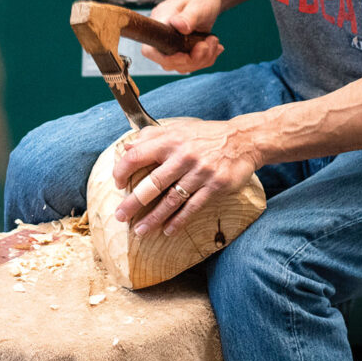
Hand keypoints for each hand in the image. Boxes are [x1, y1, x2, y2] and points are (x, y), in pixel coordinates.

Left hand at [112, 117, 260, 237]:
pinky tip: (168, 231)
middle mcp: (184, 156)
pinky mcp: (215, 186)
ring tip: (140, 230)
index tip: (117, 184)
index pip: (137, 156)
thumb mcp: (179, 129)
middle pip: (152, 183)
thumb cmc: (207, 136)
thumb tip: (127, 147)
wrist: (243, 140)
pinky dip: (179, 220)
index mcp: (170, 141)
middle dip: (133, 202)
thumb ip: (152, 137)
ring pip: (172, 199)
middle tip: (120, 216)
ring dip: (154, 217)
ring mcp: (200, 172)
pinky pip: (193, 207)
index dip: (123, 171)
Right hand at [142, 0, 223, 72]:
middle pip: (168, 63)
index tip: (186, 55)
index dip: (165, 59)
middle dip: (192, 60)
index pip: (149, 49)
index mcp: (161, 22)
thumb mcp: (198, 4)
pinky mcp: (182, 49)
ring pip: (182, 65)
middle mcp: (163, 35)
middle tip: (208, 44)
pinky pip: (191, 63)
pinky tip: (213, 46)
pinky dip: (205, 59)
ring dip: (202, 59)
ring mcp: (172, 44)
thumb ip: (188, 16)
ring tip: (213, 41)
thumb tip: (178, 26)